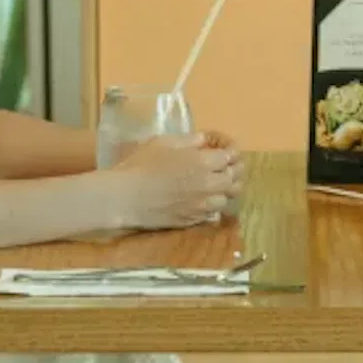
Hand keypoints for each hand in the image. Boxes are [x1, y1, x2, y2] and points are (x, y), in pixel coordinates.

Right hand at [108, 134, 242, 232]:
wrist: (126, 198)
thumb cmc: (142, 166)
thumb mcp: (164, 143)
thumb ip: (190, 141)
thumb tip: (205, 141)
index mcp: (205, 163)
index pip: (232, 155)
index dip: (230, 148)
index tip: (221, 146)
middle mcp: (211, 185)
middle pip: (236, 178)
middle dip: (233, 168)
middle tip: (223, 164)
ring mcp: (204, 206)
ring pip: (227, 198)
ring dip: (224, 189)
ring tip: (213, 183)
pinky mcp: (195, 220)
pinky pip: (213, 213)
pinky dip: (212, 204)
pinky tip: (201, 199)